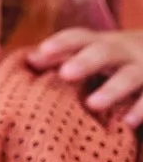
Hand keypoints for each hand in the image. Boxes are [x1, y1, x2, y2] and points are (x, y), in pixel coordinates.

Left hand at [26, 28, 142, 125]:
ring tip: (93, 104)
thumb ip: (65, 56)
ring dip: (112, 89)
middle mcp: (124, 52)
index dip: (62, 43)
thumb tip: (30, 59)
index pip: (80, 38)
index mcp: (102, 44)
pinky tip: (128, 122)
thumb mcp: (95, 53)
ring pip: (130, 76)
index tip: (42, 52)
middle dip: (86, 61)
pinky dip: (141, 108)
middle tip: (66, 73)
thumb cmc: (117, 60)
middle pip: (105, 52)